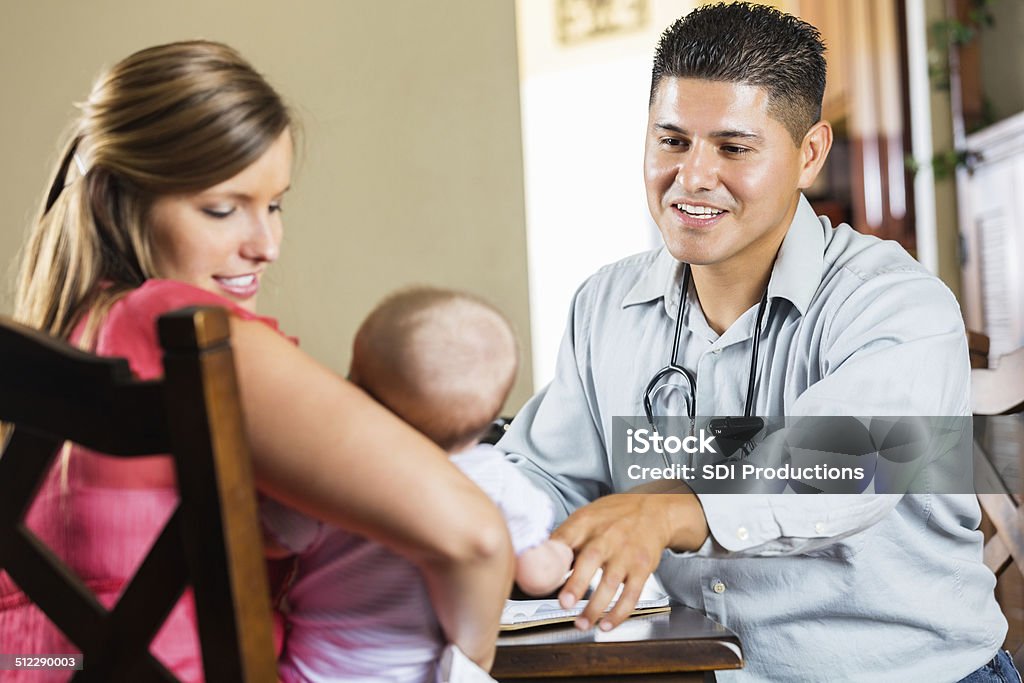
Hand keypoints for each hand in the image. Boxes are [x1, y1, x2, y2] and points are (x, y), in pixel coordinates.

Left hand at [551, 489, 707, 631]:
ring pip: (611, 583)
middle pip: (590, 559)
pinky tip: (606, 625)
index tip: (541, 570)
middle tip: (564, 603)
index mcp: (586, 523)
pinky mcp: (642, 568)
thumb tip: (537, 560)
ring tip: (581, 623)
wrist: (654, 511)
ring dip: (595, 607)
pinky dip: (619, 613)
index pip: (566, 536)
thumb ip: (564, 539)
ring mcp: (626, 553)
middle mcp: (606, 537)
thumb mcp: (586, 517)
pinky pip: (632, 594)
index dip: (553, 552)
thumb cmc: (613, 517)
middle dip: (577, 584)